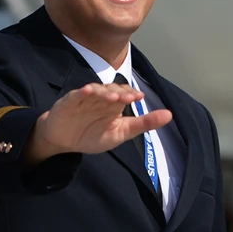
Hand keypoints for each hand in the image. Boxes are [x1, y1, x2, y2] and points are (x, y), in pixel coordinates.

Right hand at [27, 81, 171, 160]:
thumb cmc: (91, 135)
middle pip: (111, 90)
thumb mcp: (120, 133)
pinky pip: (76, 95)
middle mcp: (100, 98)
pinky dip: (82, 92)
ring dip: (104, 92)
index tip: (139, 97)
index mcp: (113, 105)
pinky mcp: (69, 102)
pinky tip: (88, 91)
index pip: (124, 94)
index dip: (130, 94)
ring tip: (112, 98)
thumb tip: (169, 114)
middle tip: (127, 98)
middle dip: (120, 93)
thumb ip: (143, 124)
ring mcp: (85, 99)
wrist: (62, 142)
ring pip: (96, 90)